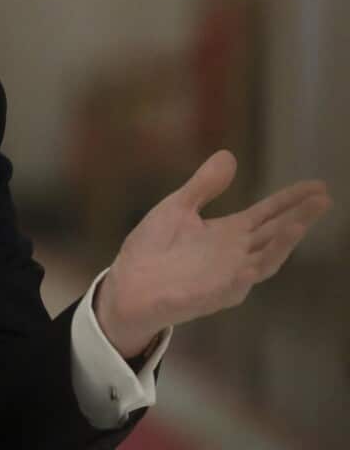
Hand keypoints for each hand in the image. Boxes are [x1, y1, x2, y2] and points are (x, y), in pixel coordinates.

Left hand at [96, 150, 331, 357]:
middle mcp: (235, 254)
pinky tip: (259, 260)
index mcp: (228, 233)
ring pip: (265, 258)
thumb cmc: (152, 249)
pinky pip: (238, 283)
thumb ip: (204, 186)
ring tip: (300, 221)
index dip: (291, 200)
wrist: (127, 284)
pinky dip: (250, 271)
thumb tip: (228, 155)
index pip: (267, 214)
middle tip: (323, 198)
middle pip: (275, 233)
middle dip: (299, 216)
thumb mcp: (178, 208)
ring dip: (284, 242)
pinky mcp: (213, 294)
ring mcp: (228, 276)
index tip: (317, 186)